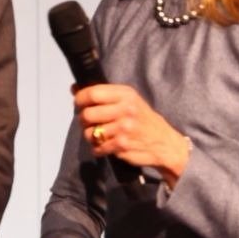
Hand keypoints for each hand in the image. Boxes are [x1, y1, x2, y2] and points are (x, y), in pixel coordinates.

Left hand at [74, 83, 190, 182]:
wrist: (165, 143)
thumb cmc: (143, 120)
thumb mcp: (129, 101)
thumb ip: (103, 94)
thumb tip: (73, 88)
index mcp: (126, 94)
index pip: (92, 93)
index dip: (80, 99)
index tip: (79, 104)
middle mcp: (125, 109)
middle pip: (87, 114)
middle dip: (83, 120)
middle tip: (90, 122)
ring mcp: (124, 128)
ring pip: (90, 133)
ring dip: (91, 136)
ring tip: (100, 135)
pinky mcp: (122, 145)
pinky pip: (97, 148)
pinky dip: (98, 149)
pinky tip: (106, 145)